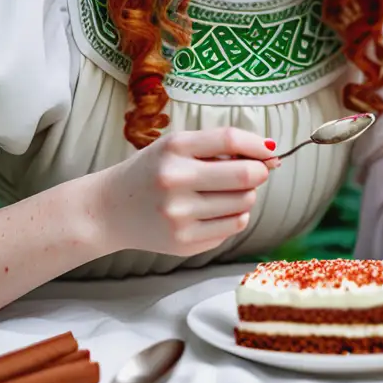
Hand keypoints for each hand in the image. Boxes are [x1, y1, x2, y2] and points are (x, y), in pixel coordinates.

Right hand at [94, 126, 280, 256]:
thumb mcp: (178, 147)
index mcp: (174, 148)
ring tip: (225, 192)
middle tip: (254, 172)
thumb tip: (272, 154)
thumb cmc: (153, 171)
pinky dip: (235, 216)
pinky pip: (234, 226)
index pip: (230, 139)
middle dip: (259, 172)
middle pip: (245, 175)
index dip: (258, 144)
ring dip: (246, 195)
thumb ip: (221, 146)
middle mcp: (175, 180)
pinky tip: (215, 210)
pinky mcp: (184, 243)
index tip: (271, 150)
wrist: (110, 210)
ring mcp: (179, 215)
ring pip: (244, 203)